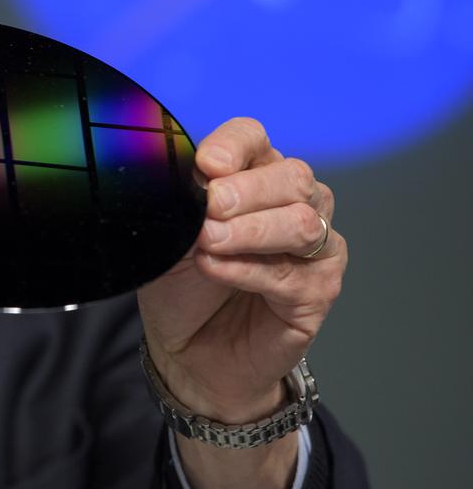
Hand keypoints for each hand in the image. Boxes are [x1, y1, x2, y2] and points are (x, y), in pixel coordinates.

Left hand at [137, 117, 344, 423]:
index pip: (253, 139)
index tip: (205, 165)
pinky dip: (247, 269)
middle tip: (209, 208)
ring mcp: (314, 247)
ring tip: (207, 242)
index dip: (233, 146)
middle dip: (247, 191)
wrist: (188, 349)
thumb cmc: (181, 284)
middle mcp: (293, 203)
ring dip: (249, 230)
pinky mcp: (318, 290)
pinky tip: (215, 269)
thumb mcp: (169, 234)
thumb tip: (189, 180)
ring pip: (303, 222)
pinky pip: (290, 272)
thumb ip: (182, 203)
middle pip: (291, 176)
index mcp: (253, 175)